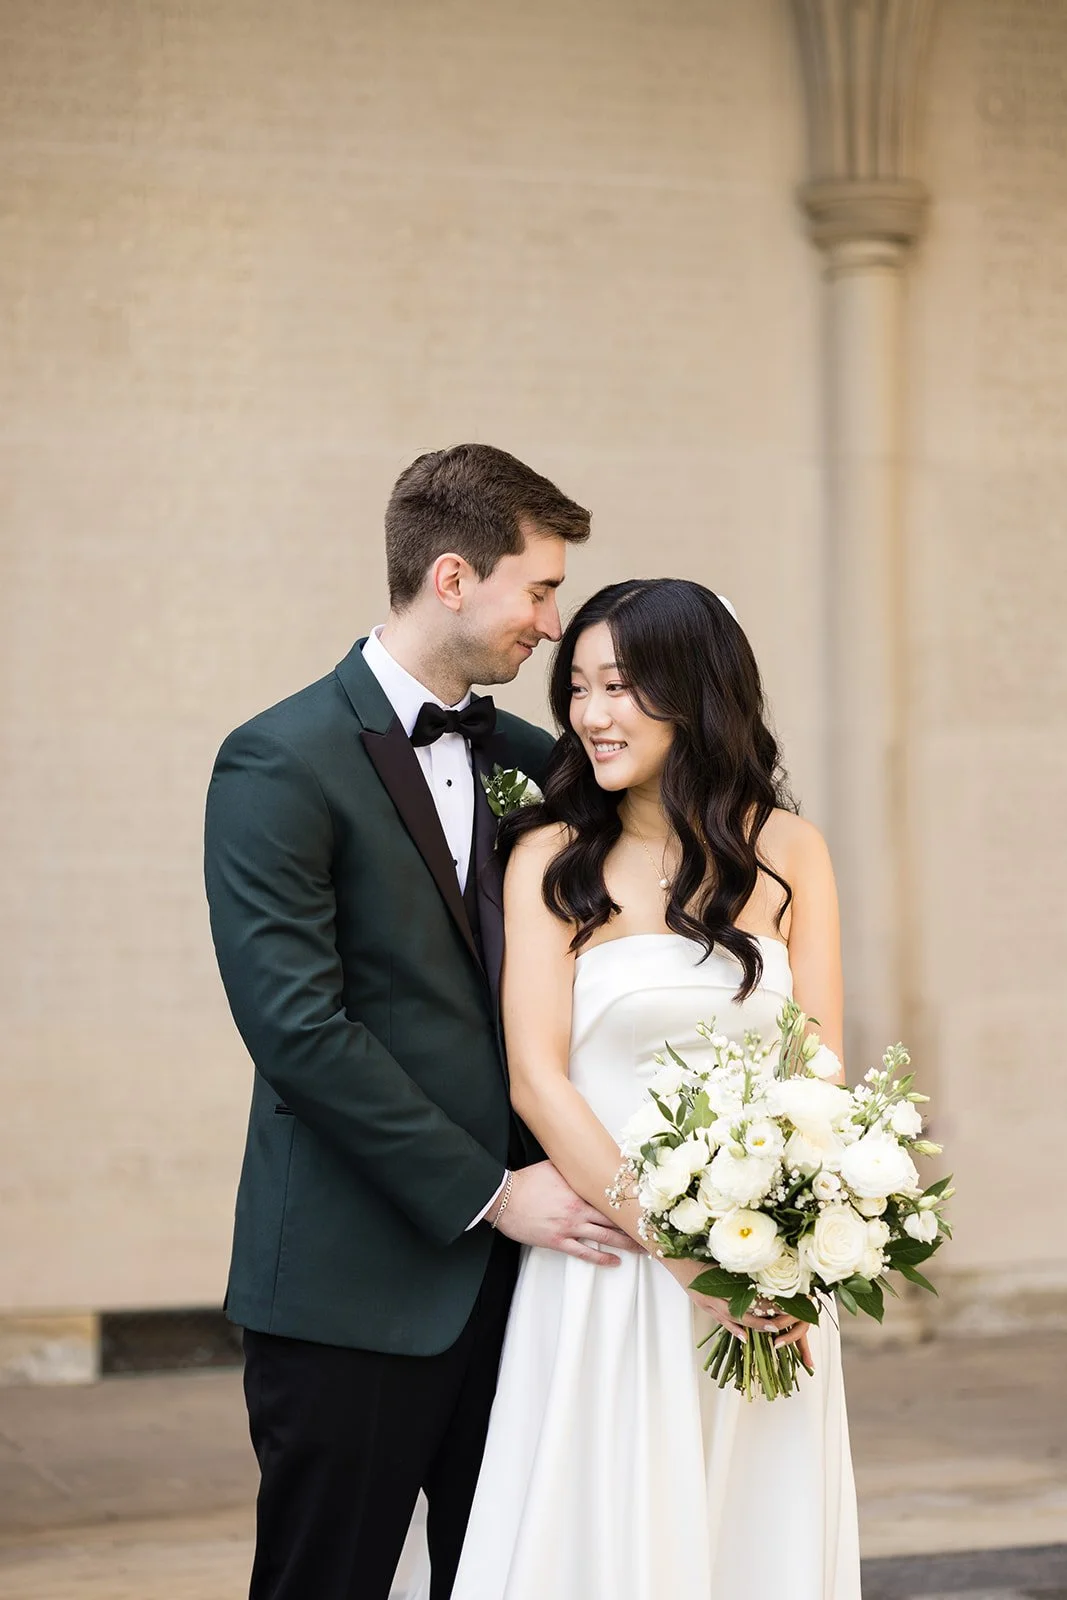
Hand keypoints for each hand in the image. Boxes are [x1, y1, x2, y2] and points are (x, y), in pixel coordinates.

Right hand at [490, 1162, 641, 1265]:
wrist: (504, 1198)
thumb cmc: (526, 1180)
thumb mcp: (553, 1166)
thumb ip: (573, 1167)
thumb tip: (588, 1159)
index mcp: (580, 1190)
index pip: (611, 1197)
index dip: (630, 1203)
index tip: (646, 1207)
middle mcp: (579, 1209)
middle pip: (614, 1219)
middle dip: (634, 1226)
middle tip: (653, 1232)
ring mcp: (569, 1227)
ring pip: (605, 1238)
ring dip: (626, 1244)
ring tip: (643, 1250)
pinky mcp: (558, 1241)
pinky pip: (584, 1253)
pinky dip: (601, 1259)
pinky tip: (614, 1262)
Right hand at [662, 1260, 807, 1346]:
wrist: (670, 1256)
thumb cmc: (691, 1250)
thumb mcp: (716, 1255)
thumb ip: (735, 1264)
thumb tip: (760, 1269)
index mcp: (715, 1283)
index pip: (745, 1297)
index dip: (764, 1303)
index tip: (781, 1305)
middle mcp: (711, 1297)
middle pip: (741, 1313)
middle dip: (761, 1320)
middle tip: (779, 1325)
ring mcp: (706, 1303)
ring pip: (732, 1319)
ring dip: (751, 1325)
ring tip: (769, 1331)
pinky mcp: (703, 1304)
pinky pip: (721, 1319)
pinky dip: (734, 1328)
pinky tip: (745, 1336)